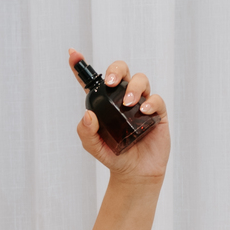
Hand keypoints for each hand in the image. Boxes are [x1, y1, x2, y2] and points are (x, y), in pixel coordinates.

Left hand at [69, 50, 170, 183]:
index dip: (81, 66)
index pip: (93, 81)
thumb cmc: (113, 156)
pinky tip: (143, 110)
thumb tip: (89, 115)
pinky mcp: (156, 113)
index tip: (72, 55)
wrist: (135, 174)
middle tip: (110, 82)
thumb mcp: (93, 146)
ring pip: (140, 80)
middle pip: (121, 71)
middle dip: (115, 70)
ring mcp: (141, 103)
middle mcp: (123, 98)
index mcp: (105, 103)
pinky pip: (156, 99)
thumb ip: (85, 131)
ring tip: (128, 104)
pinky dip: (150, 101)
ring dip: (133, 87)